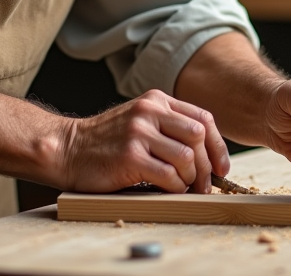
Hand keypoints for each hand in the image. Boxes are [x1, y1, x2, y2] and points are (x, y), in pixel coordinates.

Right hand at [56, 89, 229, 193]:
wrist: (68, 149)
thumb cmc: (107, 142)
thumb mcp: (140, 121)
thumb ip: (169, 126)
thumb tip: (207, 155)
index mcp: (156, 100)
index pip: (203, 118)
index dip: (218, 146)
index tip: (222, 167)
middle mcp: (149, 112)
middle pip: (198, 136)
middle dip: (207, 166)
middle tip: (203, 185)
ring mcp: (139, 133)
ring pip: (186, 158)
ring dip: (190, 179)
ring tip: (182, 187)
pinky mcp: (130, 157)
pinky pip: (169, 176)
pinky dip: (174, 187)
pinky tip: (166, 189)